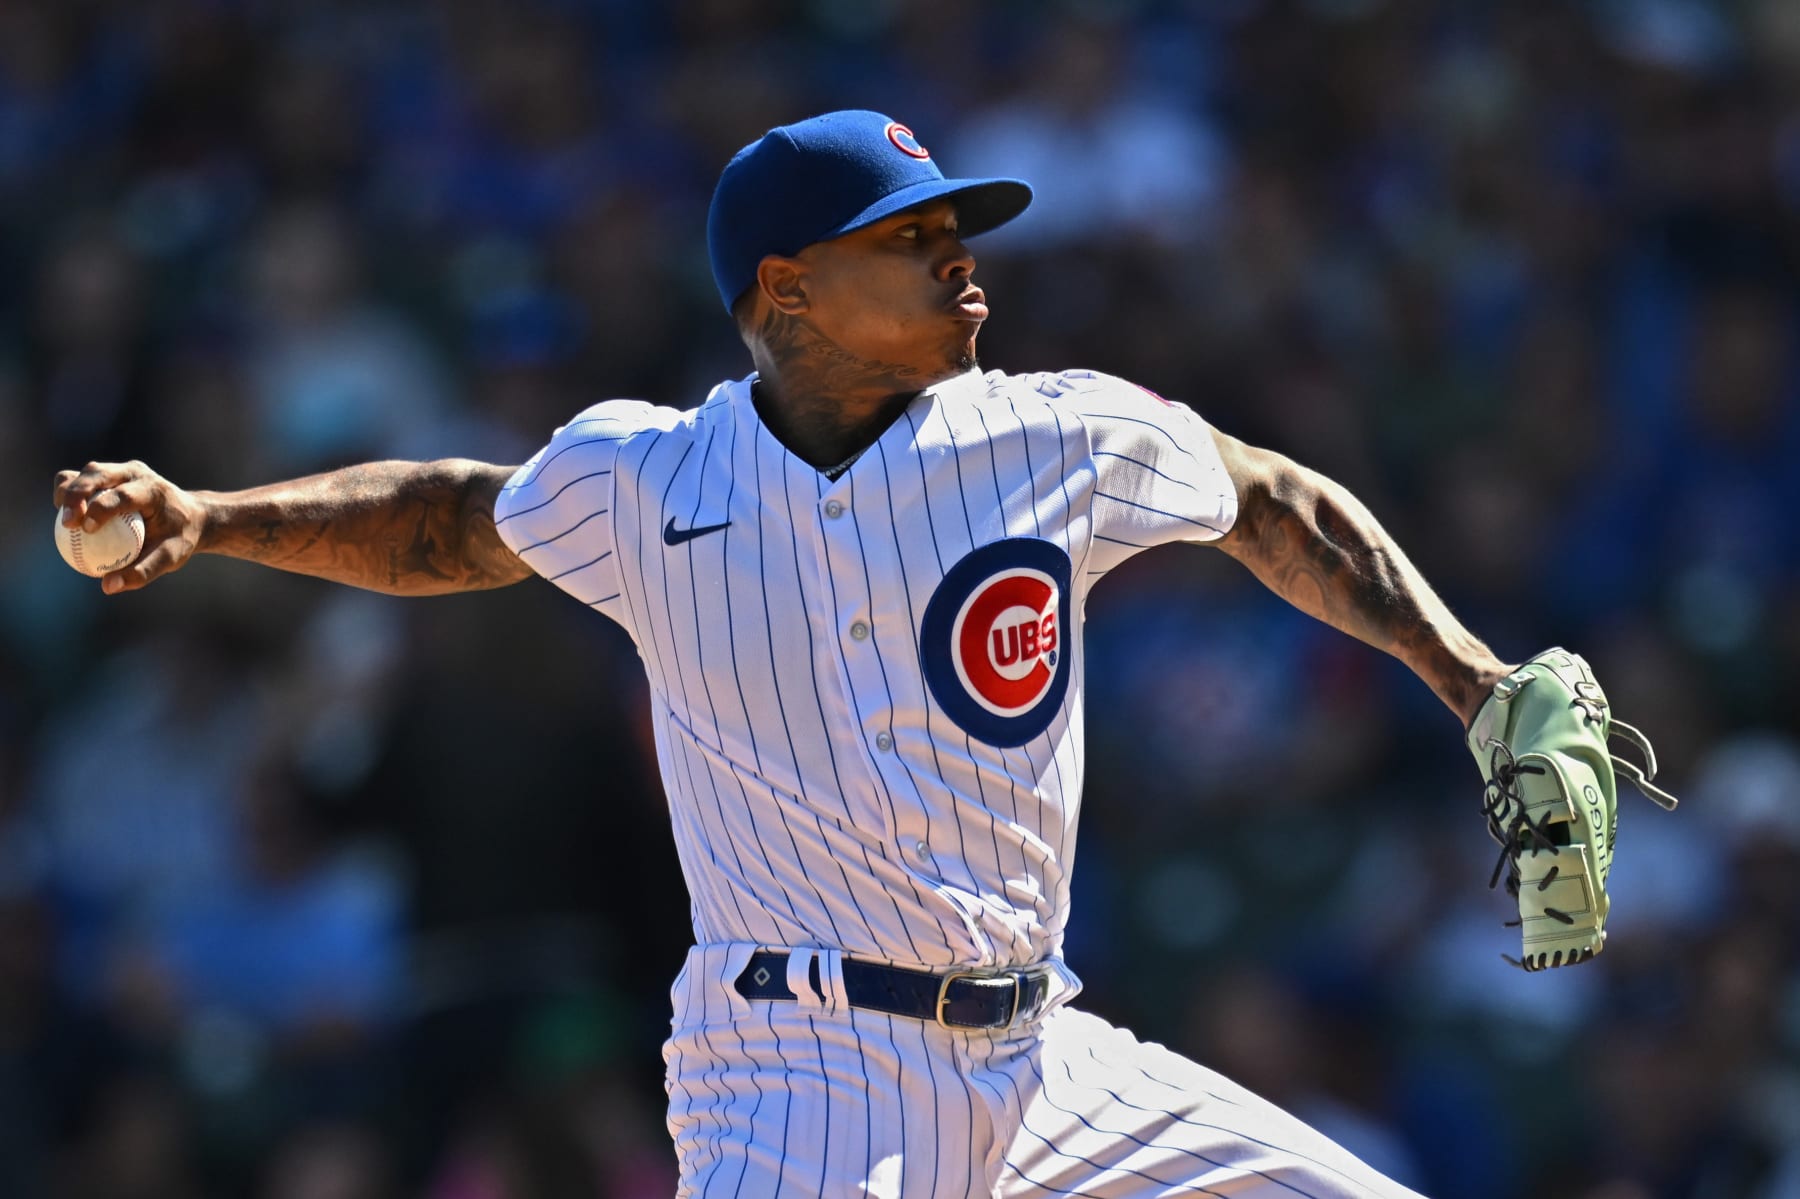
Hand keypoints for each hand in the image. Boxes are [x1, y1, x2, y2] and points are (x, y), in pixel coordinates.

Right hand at [52, 460, 206, 592]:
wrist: (189, 517)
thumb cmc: (179, 538)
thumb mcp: (170, 557)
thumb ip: (142, 572)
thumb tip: (107, 587)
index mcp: (153, 490)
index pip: (125, 494)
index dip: (103, 508)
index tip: (87, 529)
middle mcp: (135, 473)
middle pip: (97, 473)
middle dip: (76, 494)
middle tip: (67, 524)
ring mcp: (120, 471)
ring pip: (85, 473)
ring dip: (68, 492)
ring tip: (63, 522)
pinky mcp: (108, 475)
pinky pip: (81, 480)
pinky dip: (69, 495)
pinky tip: (65, 519)